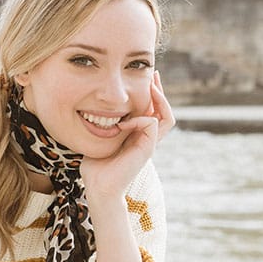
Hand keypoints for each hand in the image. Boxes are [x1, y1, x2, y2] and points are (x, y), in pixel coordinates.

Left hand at [81, 72, 174, 202]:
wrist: (99, 186)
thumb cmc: (96, 166)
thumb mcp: (101, 138)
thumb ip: (105, 125)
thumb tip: (96, 108)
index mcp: (138, 136)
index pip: (153, 111)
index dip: (151, 94)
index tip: (145, 78)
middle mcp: (147, 139)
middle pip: (164, 111)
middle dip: (159, 91)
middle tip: (153, 74)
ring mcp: (149, 144)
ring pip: (166, 117)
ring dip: (159, 99)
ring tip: (151, 86)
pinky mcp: (147, 149)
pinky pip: (152, 125)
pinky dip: (140, 118)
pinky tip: (123, 123)